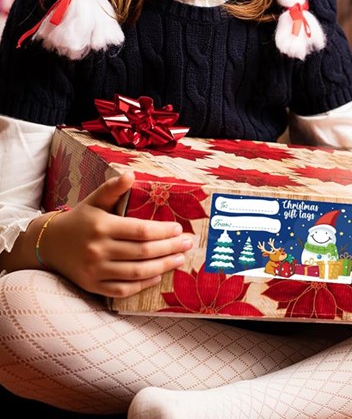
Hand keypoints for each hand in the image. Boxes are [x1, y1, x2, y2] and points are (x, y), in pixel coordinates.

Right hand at [44, 172, 193, 297]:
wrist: (49, 243)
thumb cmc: (80, 218)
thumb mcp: (95, 200)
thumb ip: (113, 188)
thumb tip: (131, 175)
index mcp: (102, 226)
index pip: (140, 231)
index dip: (163, 231)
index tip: (179, 228)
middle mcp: (98, 250)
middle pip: (142, 252)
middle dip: (169, 248)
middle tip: (188, 243)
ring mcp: (94, 271)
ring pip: (135, 273)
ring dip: (162, 266)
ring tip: (179, 259)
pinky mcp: (92, 286)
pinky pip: (122, 290)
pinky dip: (142, 285)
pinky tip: (158, 276)